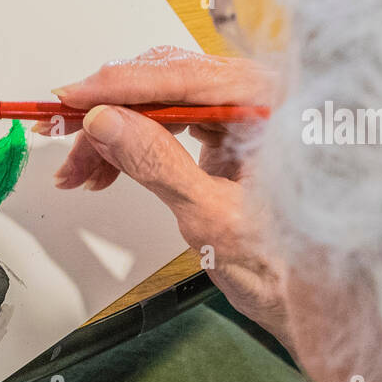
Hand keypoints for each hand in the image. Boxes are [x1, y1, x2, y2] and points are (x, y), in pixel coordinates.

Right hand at [48, 46, 292, 352]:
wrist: (316, 304)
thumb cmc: (286, 267)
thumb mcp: (210, 214)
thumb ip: (156, 160)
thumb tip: (108, 121)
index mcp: (277, 107)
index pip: (186, 77)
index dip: (121, 86)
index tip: (74, 96)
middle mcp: (266, 102)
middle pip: (172, 84)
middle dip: (111, 113)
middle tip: (65, 134)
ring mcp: (250, 119)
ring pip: (167, 105)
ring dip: (116, 133)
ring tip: (81, 171)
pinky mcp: (234, 138)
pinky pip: (176, 124)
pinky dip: (137, 144)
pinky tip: (109, 168)